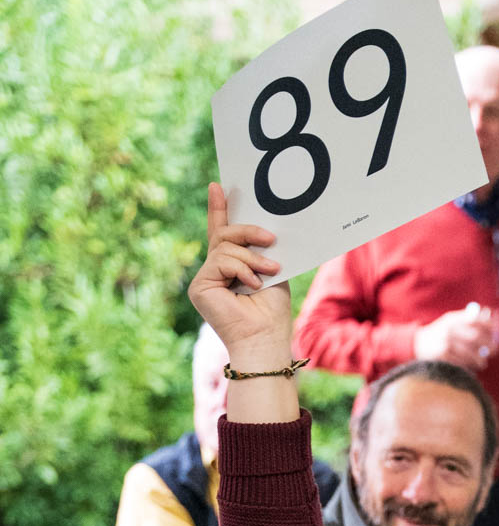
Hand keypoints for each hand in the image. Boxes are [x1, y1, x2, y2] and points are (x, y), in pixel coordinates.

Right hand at [187, 183, 288, 365]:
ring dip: (252, 258)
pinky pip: (221, 261)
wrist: (265, 338)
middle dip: (248, 232)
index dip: (219, 210)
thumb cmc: (272, 311)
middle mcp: (214, 272)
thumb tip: (262, 227)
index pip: (222, 234)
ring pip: (225, 247)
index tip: (218, 186)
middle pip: (224, 235)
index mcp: (231, 268)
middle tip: (271, 239)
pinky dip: (242, 269)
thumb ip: (259, 250)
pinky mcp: (199, 287)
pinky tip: (253, 284)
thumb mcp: (270, 270)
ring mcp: (205, 279)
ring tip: (269, 272)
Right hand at [414, 302, 496, 369]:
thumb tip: (490, 317)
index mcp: (452, 319)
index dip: (489, 325)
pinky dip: (468, 366)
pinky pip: (461, 363)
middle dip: (489, 345)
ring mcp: (445, 343)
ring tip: (482, 363)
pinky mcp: (442, 357)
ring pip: (470, 353)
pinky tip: (470, 367)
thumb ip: (467, 320)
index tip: (496, 331)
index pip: (475, 319)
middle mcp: (449, 329)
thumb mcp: (450, 322)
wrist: (416, 344)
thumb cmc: (439, 333)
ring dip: (479, 360)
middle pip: (476, 337)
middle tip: (494, 351)